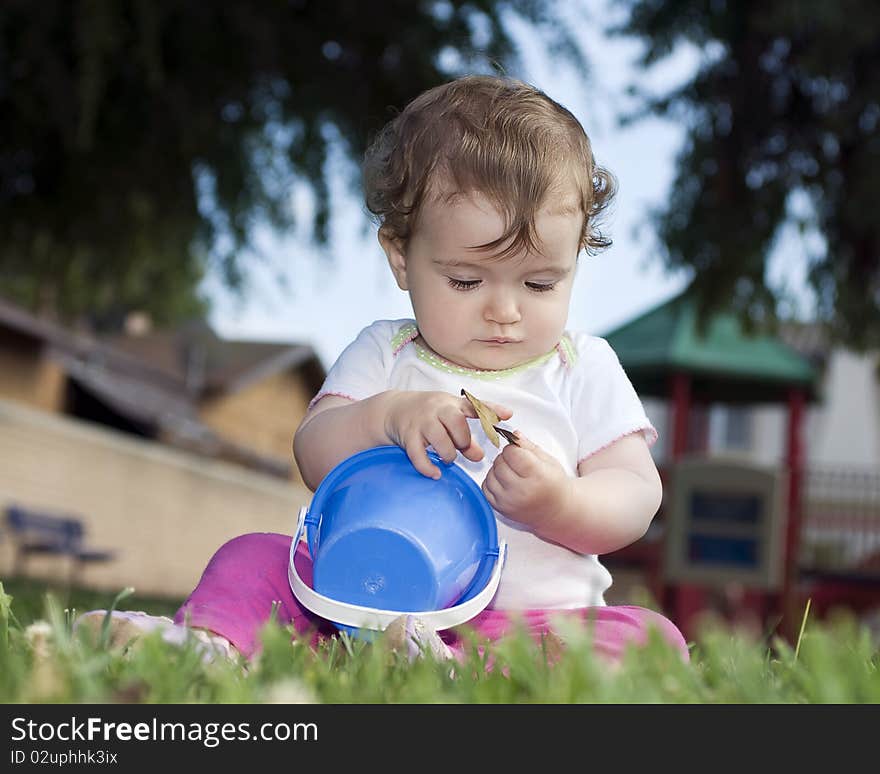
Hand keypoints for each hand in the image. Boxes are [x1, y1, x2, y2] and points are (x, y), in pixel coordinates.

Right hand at [384, 390, 512, 478]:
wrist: (394, 409)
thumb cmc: (428, 414)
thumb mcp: (449, 417)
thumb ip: (467, 436)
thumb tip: (481, 457)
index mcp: (450, 403)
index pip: (473, 405)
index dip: (491, 410)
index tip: (507, 416)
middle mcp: (436, 410)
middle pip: (457, 423)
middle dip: (463, 440)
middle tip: (462, 447)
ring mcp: (421, 422)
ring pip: (440, 440)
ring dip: (448, 454)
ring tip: (448, 458)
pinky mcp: (407, 436)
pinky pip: (418, 455)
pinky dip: (428, 468)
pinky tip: (435, 473)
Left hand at [481, 434, 572, 529]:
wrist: (556, 510)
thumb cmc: (554, 485)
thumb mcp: (548, 461)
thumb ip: (529, 446)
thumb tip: (513, 434)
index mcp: (538, 476)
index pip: (512, 452)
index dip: (513, 448)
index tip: (518, 450)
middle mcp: (522, 491)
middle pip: (500, 463)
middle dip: (505, 458)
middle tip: (516, 462)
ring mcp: (510, 502)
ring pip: (490, 474)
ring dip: (498, 469)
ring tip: (512, 473)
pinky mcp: (501, 509)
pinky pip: (485, 488)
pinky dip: (492, 482)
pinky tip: (505, 482)